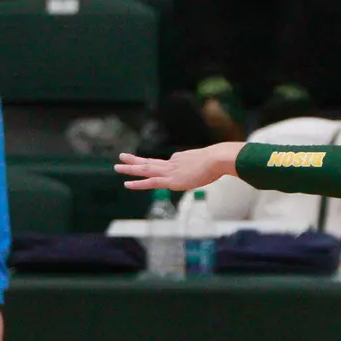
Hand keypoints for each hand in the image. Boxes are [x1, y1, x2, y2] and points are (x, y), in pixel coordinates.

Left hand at [116, 141, 241, 190]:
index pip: (167, 163)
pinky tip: (127, 184)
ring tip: (117, 167)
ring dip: (130, 168)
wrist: (218, 158)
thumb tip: (223, 161)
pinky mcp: (170, 180)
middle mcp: (172, 162)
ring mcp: (170, 171)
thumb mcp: (213, 161)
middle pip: (150, 161)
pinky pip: (150, 182)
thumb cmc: (220, 160)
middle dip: (135, 160)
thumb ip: (211, 164)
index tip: (160, 167)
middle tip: (122, 157)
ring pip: (145, 169)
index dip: (162, 166)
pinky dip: (138, 183)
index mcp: (181, 158)